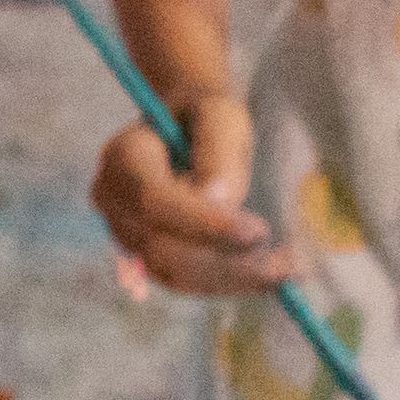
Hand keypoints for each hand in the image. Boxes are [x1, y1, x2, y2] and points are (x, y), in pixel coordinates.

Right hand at [91, 89, 285, 293]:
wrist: (188, 128)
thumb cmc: (204, 117)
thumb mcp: (221, 116)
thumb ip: (218, 152)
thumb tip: (220, 201)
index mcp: (123, 157)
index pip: (153, 200)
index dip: (203, 223)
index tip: (259, 231)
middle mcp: (113, 201)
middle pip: (161, 247)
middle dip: (224, 261)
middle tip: (286, 262)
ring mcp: (126, 234)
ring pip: (173, 273)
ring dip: (231, 279)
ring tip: (287, 269)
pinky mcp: (147, 256)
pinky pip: (184, 281)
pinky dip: (227, 283)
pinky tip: (269, 275)